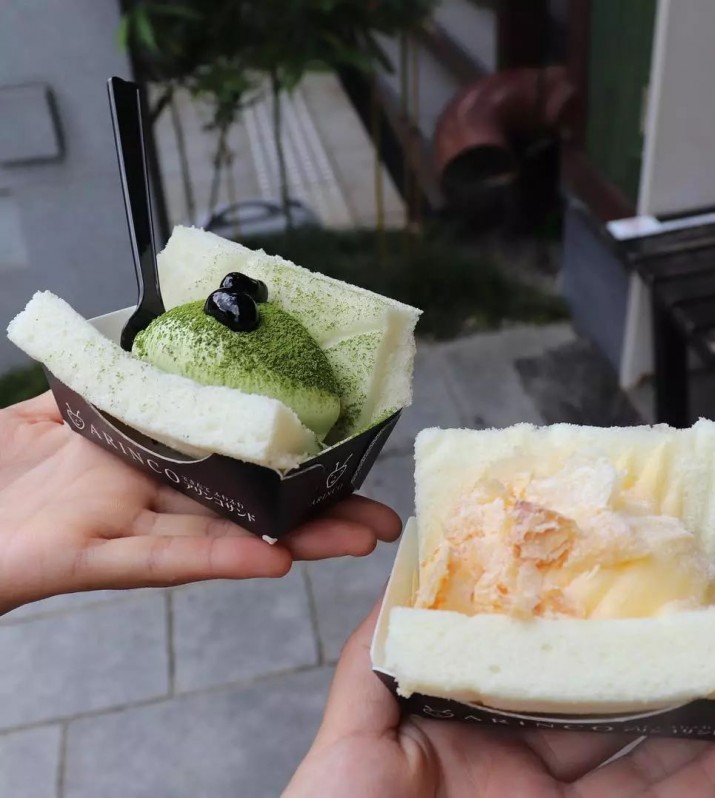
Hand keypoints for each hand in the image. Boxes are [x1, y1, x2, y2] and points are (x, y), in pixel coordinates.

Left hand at [0, 393, 400, 614]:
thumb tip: (163, 331)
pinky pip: (163, 559)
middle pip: (248, 505)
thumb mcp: (64, 398)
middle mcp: (152, 494)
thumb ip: (115, 374)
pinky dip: (221, 560)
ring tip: (354, 539)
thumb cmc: (0, 459)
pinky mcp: (91, 556)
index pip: (235, 460)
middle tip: (377, 516)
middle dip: (317, 513)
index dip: (291, 462)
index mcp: (151, 456)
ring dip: (295, 540)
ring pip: (225, 535)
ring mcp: (127, 526)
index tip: (344, 456)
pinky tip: (276, 561)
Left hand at [286, 603, 714, 797]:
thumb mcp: (357, 724)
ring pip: (644, 755)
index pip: (533, 669)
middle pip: (600, 708)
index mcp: (471, 725)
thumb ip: (378, 652)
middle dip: (648, 667)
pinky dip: (712, 774)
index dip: (573, 630)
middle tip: (692, 620)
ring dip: (697, 716)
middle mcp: (521, 761)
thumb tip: (406, 574)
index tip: (608, 588)